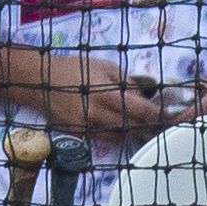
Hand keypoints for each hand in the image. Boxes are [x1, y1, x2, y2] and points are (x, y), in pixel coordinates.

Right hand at [36, 54, 166, 139]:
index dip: (156, 114)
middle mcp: (96, 115)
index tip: (167, 113)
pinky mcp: (78, 135)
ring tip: (147, 128)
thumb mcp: (105, 66)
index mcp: (105, 95)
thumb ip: (126, 82)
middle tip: (162, 123)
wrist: (39, 81)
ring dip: (134, 134)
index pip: (139, 111)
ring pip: (119, 138)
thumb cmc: (75, 68)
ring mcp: (86, 128)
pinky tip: (125, 130)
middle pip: (132, 128)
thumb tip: (145, 95)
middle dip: (149, 126)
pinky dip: (117, 136)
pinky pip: (104, 139)